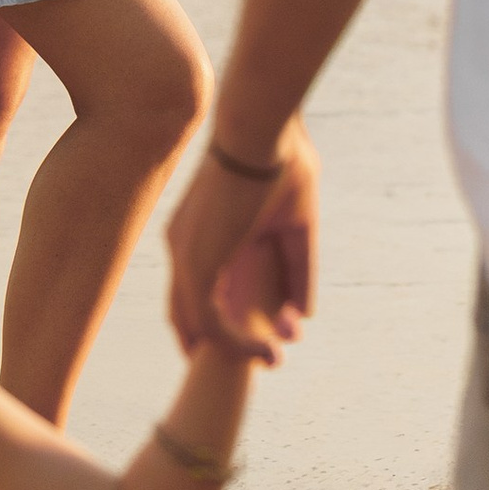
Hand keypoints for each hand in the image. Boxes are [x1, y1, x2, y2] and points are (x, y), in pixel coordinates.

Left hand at [166, 126, 317, 362]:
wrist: (260, 128)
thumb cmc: (281, 160)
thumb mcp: (296, 227)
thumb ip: (297, 271)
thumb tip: (305, 315)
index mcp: (198, 232)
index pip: (196, 290)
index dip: (222, 319)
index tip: (259, 339)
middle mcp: (183, 246)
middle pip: (187, 314)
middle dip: (221, 344)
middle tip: (260, 361)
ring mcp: (185, 256)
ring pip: (200, 324)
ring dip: (237, 350)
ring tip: (274, 361)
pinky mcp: (196, 263)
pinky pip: (212, 323)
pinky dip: (239, 344)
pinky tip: (270, 350)